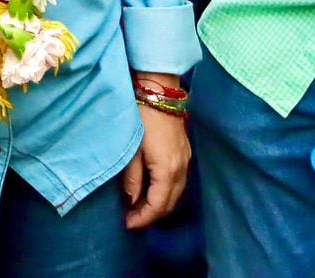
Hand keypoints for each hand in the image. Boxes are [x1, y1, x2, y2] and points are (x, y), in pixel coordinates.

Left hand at [124, 78, 191, 227]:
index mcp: (167, 170)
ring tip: (140, 208)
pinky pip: (179, 182)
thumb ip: (133, 178)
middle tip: (132, 219)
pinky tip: (153, 190)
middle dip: (152, 215)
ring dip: (161, 204)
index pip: (158, 205)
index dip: (143, 218)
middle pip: (170, 203)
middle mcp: (181, 169)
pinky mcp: (186, 153)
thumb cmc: (142, 118)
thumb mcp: (132, 150)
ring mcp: (186, 161)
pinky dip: (167, 192)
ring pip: (177, 194)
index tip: (128, 224)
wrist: (159, 91)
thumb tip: (131, 201)